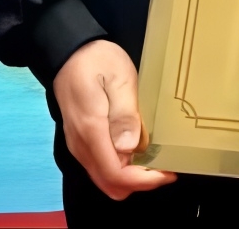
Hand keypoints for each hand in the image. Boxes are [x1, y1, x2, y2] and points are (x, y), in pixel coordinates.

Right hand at [54, 40, 177, 199]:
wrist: (69, 53)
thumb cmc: (97, 61)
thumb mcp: (119, 78)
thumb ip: (124, 114)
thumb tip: (130, 147)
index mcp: (91, 130)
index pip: (115, 174)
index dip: (144, 181)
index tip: (168, 172)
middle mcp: (81, 146)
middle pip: (110, 184)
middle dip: (140, 183)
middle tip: (165, 166)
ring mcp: (79, 146)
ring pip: (105, 179)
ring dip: (131, 177)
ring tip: (156, 159)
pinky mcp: (81, 142)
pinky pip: (101, 167)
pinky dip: (122, 169)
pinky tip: (139, 152)